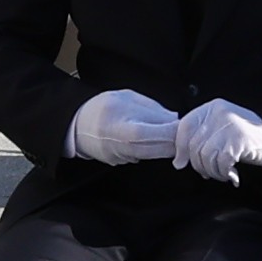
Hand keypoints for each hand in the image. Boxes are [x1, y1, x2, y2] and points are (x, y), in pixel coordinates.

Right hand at [66, 88, 183, 168]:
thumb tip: (174, 118)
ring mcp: (125, 158)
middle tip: (182, 129)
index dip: (177, 129)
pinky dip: (154, 149)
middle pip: (163, 149)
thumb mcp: (127, 97)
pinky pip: (146, 156)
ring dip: (166, 145)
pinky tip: (152, 138)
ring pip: (156, 155)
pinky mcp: (123, 163)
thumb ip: (152, 108)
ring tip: (168, 132)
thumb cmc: (101, 108)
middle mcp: (127, 148)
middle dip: (176, 140)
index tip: (185, 123)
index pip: (162, 133)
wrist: (76, 126)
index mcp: (128, 129)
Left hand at [175, 101, 261, 184]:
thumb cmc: (247, 139)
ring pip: (206, 156)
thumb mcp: (222, 130)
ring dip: (213, 172)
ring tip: (224, 174)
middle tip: (210, 173)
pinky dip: (225, 174)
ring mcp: (230, 125)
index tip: (181, 163)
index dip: (180, 147)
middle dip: (199, 165)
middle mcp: (220, 113)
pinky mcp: (239, 140)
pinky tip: (233, 176)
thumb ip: (201, 138)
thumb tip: (178, 161)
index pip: (185, 126)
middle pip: (194, 145)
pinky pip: (221, 162)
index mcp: (213, 107)